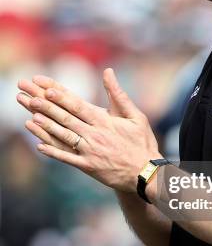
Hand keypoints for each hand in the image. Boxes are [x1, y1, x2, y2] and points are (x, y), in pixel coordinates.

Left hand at [16, 68, 161, 192]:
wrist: (146, 173)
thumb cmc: (142, 143)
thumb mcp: (136, 115)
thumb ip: (119, 94)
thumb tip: (108, 72)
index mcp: (105, 122)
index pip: (79, 106)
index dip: (62, 98)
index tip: (47, 89)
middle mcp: (95, 135)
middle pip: (67, 119)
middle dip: (47, 108)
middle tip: (30, 98)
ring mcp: (90, 152)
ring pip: (64, 137)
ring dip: (46, 127)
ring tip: (31, 117)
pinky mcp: (88, 167)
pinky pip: (67, 158)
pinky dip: (53, 152)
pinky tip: (40, 146)